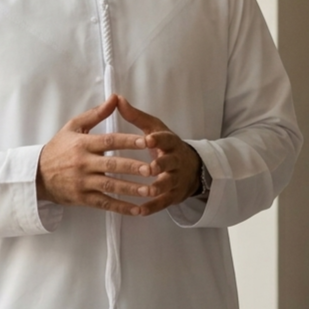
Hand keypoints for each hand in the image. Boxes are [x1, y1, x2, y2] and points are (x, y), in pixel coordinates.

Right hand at [37, 95, 153, 215]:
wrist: (37, 175)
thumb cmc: (58, 148)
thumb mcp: (73, 127)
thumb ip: (96, 114)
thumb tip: (115, 98)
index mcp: (83, 144)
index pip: (109, 141)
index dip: (128, 141)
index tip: (146, 141)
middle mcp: (83, 163)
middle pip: (112, 165)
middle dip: (133, 167)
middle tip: (153, 169)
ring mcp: (83, 182)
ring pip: (110, 185)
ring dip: (131, 189)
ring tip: (150, 190)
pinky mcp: (82, 198)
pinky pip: (104, 203)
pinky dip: (121, 207)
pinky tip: (137, 209)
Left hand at [117, 96, 201, 214]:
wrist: (191, 168)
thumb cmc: (165, 145)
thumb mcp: (154, 128)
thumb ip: (135, 116)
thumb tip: (117, 98)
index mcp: (170, 142)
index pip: (166, 139)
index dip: (158, 139)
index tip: (148, 139)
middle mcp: (176, 160)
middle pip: (170, 162)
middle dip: (161, 165)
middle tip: (150, 168)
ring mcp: (176, 179)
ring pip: (168, 184)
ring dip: (158, 188)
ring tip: (147, 191)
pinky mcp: (173, 195)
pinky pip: (163, 203)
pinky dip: (152, 207)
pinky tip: (139, 211)